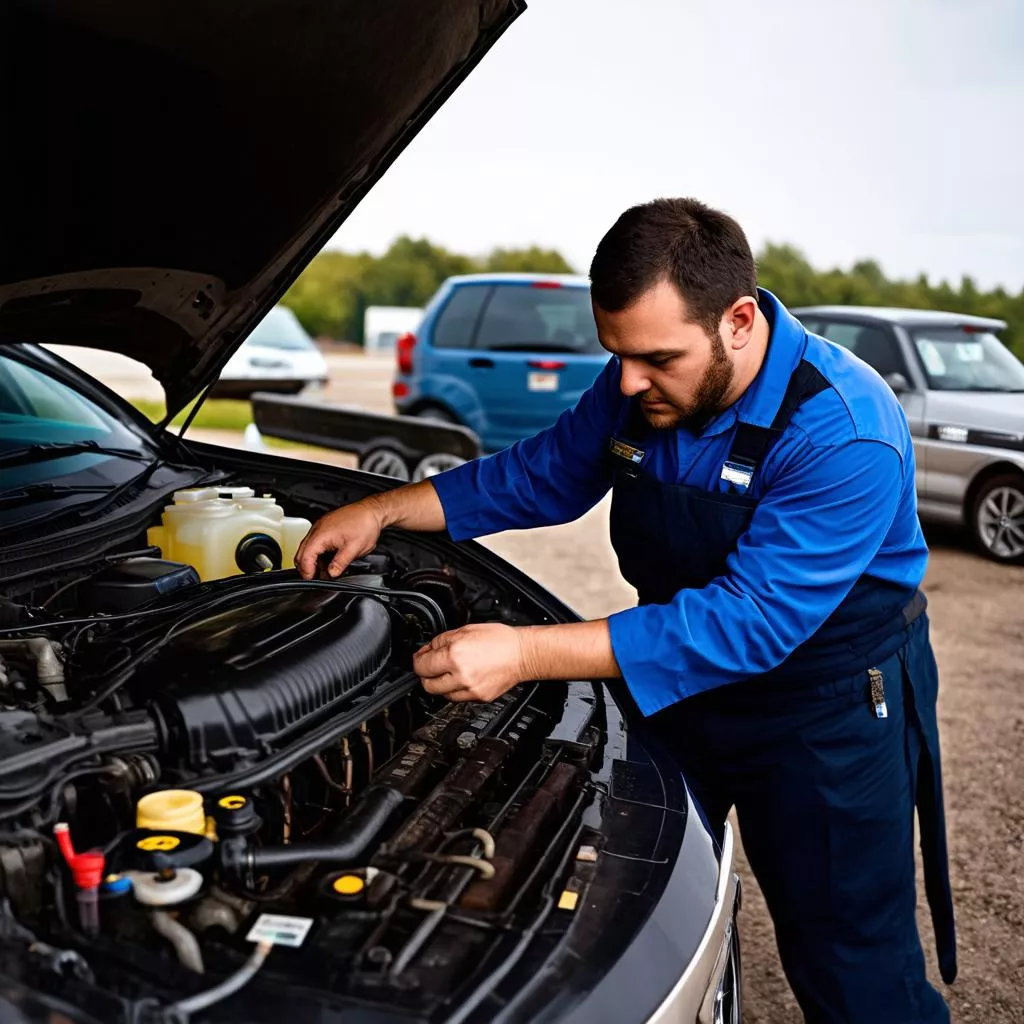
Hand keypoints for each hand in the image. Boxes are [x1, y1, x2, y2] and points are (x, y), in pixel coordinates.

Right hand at [294, 498, 384, 578]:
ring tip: (326, 570)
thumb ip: (340, 563)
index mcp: (320, 535)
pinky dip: (318, 553)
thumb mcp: (354, 548)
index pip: (304, 558)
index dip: (307, 572)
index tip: (312, 580)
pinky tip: (328, 559)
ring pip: (307, 548)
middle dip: (306, 568)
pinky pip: (315, 543)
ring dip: (313, 561)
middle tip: (316, 578)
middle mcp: (317, 530)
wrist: (371, 511)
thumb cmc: (364, 524)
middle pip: (301, 554)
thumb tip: (331, 573)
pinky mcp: (325, 527)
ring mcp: (320, 527)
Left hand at [413, 624, 527, 702]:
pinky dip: (454, 689)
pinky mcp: (478, 697)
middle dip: (425, 675)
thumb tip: (427, 650)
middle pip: (427, 684)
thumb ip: (441, 641)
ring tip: (447, 672)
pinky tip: (461, 678)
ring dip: (439, 683)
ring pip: (441, 694)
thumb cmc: (499, 639)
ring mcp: (470, 689)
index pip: (421, 666)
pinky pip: (457, 698)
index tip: (420, 658)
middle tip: (430, 666)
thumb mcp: (466, 630)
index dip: (417, 660)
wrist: (522, 654)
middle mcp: (461, 675)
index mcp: (455, 654)